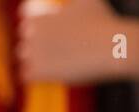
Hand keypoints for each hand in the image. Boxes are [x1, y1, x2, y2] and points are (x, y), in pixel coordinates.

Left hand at [18, 0, 138, 82]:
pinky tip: (52, 75)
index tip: (53, 38)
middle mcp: (30, 36)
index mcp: (37, 19)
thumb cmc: (103, 21)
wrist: (113, 46)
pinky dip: (36, 77)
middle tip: (58, 53)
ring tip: (57, 64)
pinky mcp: (37, 72)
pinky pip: (26, 76)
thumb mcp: (87, 0)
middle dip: (37, 49)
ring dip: (36, 64)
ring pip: (25, 61)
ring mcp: (32, 55)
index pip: (26, 27)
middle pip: (25, 46)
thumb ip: (72, 1)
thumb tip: (71, 3)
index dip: (38, 33)